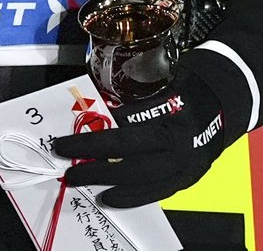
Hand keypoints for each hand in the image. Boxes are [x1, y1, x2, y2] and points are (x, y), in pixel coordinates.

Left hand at [51, 45, 256, 207]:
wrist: (220, 102)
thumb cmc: (180, 87)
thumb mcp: (153, 85)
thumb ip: (124, 98)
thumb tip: (85, 107)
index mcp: (166, 123)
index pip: (120, 140)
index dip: (89, 145)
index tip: (61, 144)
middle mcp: (177, 150)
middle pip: (129, 166)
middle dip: (94, 169)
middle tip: (66, 172)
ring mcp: (186, 168)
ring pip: (143, 184)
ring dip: (109, 186)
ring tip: (83, 186)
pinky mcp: (189, 178)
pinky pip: (158, 192)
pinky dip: (133, 197)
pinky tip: (111, 197)